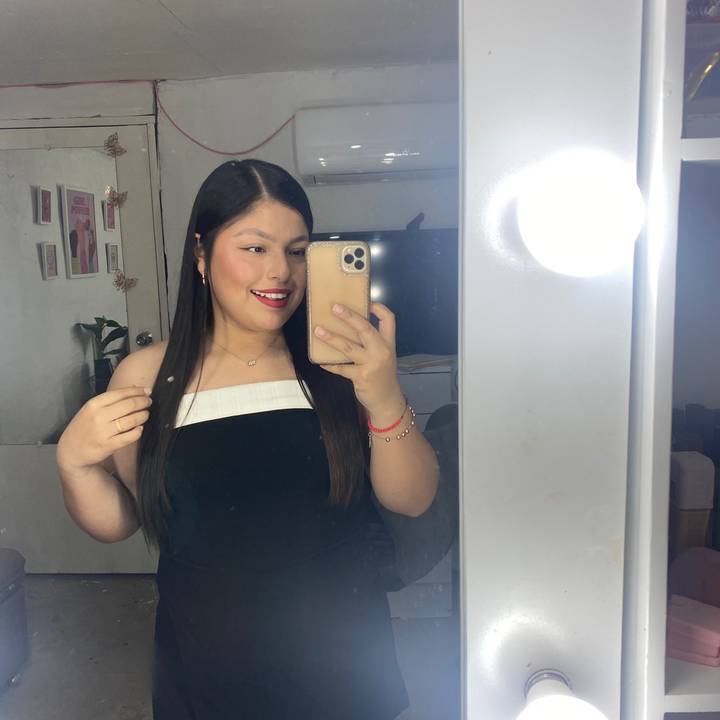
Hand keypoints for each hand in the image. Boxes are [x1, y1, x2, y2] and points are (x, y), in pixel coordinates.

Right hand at [56, 385, 151, 474]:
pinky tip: (139, 429)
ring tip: (146, 414)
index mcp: (94, 404)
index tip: (147, 390)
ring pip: (132, 420)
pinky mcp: (109, 445)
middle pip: (129, 405)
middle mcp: (99, 416)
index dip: (137, 391)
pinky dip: (138, 431)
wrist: (70, 451)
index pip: (120, 393)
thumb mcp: (91, 410)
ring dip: (143, 416)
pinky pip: (130, 436)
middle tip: (149, 402)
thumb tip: (135, 388)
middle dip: (143, 402)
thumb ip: (110, 400)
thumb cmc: (84, 427)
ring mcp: (104, 432)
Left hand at [314, 302, 404, 418]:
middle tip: (335, 307)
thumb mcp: (384, 355)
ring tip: (318, 331)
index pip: (389, 319)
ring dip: (332, 338)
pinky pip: (342, 368)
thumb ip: (372, 342)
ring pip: (349, 347)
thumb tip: (350, 326)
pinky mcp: (362, 377)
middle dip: (350, 317)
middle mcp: (382, 351)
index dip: (379, 308)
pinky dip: (330, 364)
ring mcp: (372, 364)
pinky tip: (321, 361)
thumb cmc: (382, 374)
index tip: (366, 301)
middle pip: (366, 329)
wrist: (387, 399)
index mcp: (388, 343)